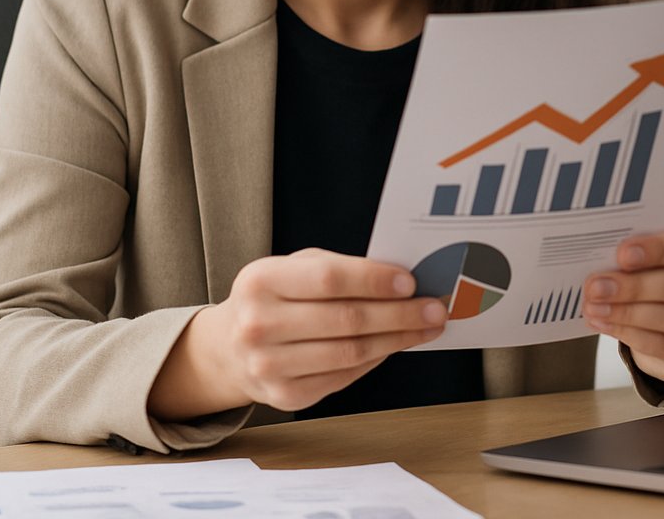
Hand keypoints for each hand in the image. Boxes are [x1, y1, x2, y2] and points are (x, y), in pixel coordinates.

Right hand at [149, 248, 445, 418]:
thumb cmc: (274, 297)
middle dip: (399, 314)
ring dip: (397, 339)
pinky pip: (345, 376)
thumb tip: (401, 281)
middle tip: (434, 307)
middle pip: (346, 320)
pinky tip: (395, 345)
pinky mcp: (286, 396)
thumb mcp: (293, 268)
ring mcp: (269, 366)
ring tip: (426, 327)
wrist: (229, 347)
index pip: (328, 279)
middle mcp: (258, 325)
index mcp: (260, 281)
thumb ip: (339, 270)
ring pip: (351, 353)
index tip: (410, 281)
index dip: (374, 280)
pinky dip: (376, 359)